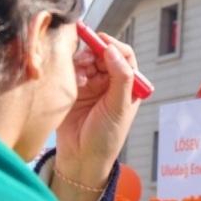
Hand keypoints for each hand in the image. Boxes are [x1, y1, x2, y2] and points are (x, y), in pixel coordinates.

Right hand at [55, 31, 140, 187]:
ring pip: (86, 60)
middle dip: (95, 52)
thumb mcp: (119, 107)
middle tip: (87, 58)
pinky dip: (74, 71)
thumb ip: (120, 78)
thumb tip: (113, 50)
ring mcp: (91, 85)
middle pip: (103, 54)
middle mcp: (110, 82)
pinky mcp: (74, 90)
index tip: (103, 42)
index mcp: (128, 86)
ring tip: (82, 75)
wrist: (81, 158)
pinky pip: (72, 71)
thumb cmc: (106, 137)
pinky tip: (76, 82)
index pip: (124, 56)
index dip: (114, 46)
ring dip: (83, 62)